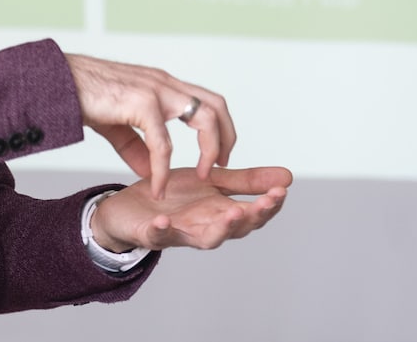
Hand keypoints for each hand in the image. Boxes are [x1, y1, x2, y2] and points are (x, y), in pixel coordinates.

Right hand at [65, 53, 235, 197]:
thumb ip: (137, 146)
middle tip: (219, 168)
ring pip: (204, 117)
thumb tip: (151, 172)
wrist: (57, 82)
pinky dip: (164, 168)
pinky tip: (157, 185)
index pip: (207, 101)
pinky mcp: (141, 102)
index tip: (217, 156)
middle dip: (226, 139)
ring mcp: (156, 90)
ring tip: (201, 176)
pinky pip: (163, 142)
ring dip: (209, 150)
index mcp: (162, 85)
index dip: (219, 129)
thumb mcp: (117, 124)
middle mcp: (165, 84)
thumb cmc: (83, 96)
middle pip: (216, 105)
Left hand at [90, 166, 291, 251]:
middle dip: (252, 216)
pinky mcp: (152, 234)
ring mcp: (180, 233)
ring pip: (206, 239)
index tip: (282, 189)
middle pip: (236, 229)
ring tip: (233, 213)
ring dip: (221, 228)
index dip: (269, 204)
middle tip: (266, 202)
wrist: (128, 209)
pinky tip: (164, 221)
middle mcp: (205, 227)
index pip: (253, 213)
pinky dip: (163, 231)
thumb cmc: (173, 198)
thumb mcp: (212, 182)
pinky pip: (159, 237)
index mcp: (221, 213)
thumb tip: (287, 176)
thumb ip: (246, 182)